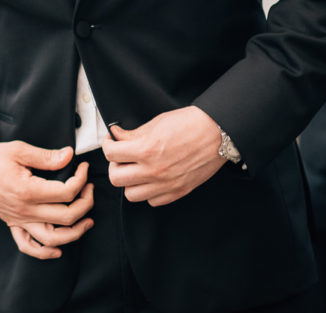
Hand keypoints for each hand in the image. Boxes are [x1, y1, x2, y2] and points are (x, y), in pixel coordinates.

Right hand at [0, 141, 94, 258]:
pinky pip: (28, 246)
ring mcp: (19, 220)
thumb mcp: (18, 150)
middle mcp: (25, 210)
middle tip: (89, 188)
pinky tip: (58, 249)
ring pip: (53, 238)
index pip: (67, 192)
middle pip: (67, 217)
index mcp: (28, 190)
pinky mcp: (12, 224)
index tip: (82, 168)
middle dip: (86, 203)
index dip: (81, 179)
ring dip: (76, 233)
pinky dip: (45, 252)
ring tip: (87, 221)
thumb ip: (46, 156)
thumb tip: (69, 156)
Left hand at [103, 106, 224, 206]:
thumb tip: (116, 135)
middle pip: (116, 178)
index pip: (111, 154)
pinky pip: (152, 201)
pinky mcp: (178, 192)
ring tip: (135, 170)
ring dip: (129, 182)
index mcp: (147, 150)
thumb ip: (132, 134)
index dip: (107, 145)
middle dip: (114, 165)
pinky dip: (148, 192)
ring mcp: (166, 184)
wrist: (217, 133)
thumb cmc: (189, 124)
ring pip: (131, 194)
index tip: (111, 142)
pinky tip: (150, 179)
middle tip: (121, 157)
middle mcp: (154, 171)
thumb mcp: (155, 123)